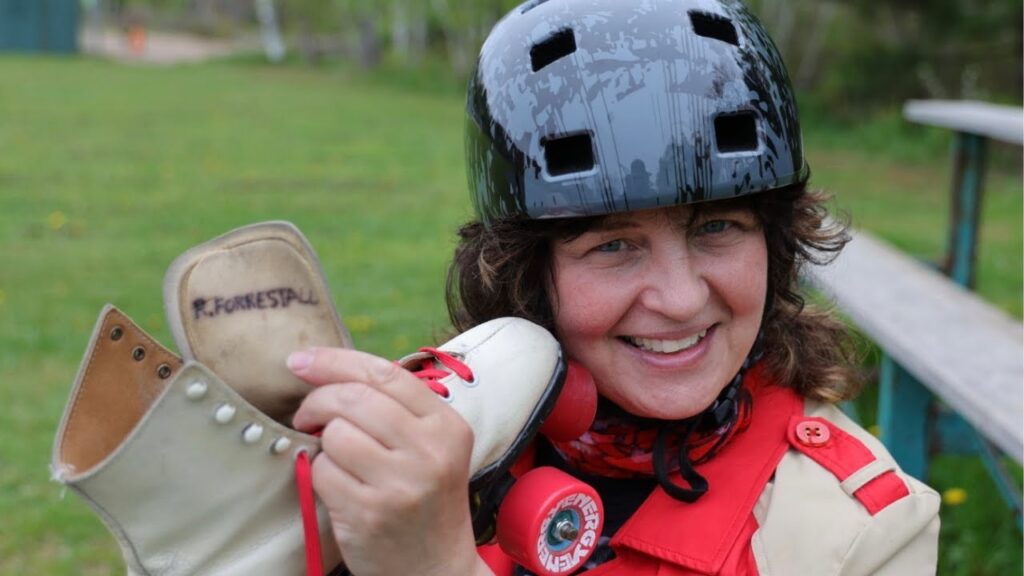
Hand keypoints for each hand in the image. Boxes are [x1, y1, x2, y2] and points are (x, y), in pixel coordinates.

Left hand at [289, 347, 492, 575]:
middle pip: (353, 398)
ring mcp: (400, 483)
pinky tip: (338, 486)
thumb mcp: (431, 448)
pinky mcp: (369, 513)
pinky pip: (323, 472)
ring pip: (335, 434)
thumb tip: (326, 370)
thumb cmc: (424, 498)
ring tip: (335, 458)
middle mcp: (429, 451)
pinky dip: (320, 474)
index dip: (335, 361)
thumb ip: (396, 408)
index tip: (301, 361)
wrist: (436, 569)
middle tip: (306, 415)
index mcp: (447, 425)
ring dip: (322, 443)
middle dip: (317, 400)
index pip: (386, 373)